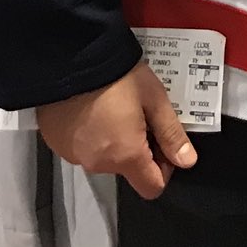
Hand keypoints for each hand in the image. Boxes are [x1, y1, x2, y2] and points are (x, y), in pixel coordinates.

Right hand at [38, 60, 197, 199]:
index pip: (152, 188)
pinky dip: (92, 136)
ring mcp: (74, 156)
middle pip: (128, 171)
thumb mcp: (154, 99)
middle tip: (139, 115)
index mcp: (125, 156)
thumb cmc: (117, 76)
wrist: (71, 59)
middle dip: (139, 149)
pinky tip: (94, 109)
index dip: (164, 168)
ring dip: (114, 142)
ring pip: (105, 159)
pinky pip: (83, 148)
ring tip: (115, 107)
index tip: (161, 141)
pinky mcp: (58, 144)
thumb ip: (171, 134)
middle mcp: (98, 164)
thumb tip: (187, 161)